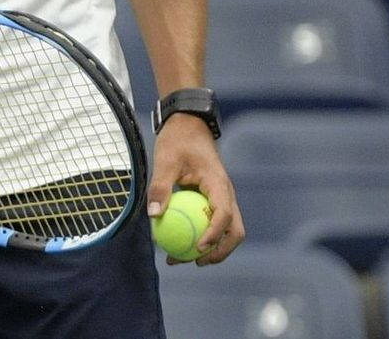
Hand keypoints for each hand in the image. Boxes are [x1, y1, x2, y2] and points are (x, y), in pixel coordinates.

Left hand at [148, 116, 243, 264]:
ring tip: (186, 260)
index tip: (197, 248)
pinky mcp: (214, 200)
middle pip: (235, 231)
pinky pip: (214, 223)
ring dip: (213, 248)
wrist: (188, 126)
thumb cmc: (177, 140)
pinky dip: (203, 236)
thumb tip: (153, 214)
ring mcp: (223, 198)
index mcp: (218, 184)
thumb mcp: (165, 161)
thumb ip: (160, 186)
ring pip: (228, 231)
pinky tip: (181, 244)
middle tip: (196, 262)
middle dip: (220, 251)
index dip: (214, 234)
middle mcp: (226, 194)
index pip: (224, 214)